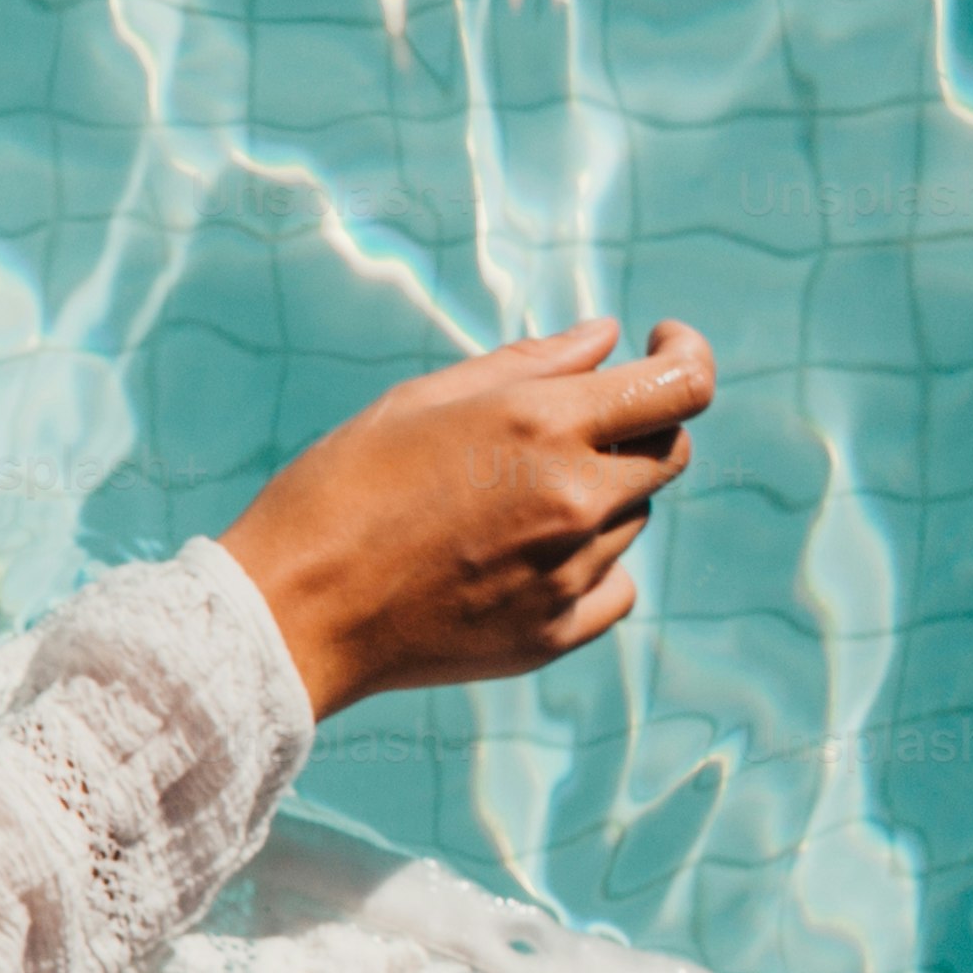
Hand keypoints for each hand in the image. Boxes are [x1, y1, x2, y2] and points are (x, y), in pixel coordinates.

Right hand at [215, 317, 712, 716]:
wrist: (286, 615)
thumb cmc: (336, 492)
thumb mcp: (419, 402)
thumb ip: (527, 364)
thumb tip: (606, 340)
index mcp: (543, 424)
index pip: (682, 385)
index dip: (686, 358)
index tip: (659, 351)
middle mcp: (574, 498)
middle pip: (670, 452)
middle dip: (640, 427)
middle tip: (575, 427)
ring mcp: (569, 572)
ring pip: (632, 519)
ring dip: (599, 497)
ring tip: (506, 504)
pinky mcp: (553, 633)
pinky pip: (615, 588)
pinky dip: (591, 566)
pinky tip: (526, 560)